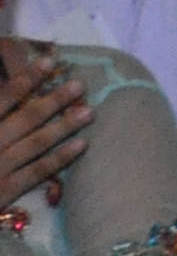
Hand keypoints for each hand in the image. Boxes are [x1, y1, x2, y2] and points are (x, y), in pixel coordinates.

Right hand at [0, 44, 90, 205]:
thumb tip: (3, 96)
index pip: (1, 100)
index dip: (26, 80)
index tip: (50, 63)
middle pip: (25, 119)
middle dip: (54, 100)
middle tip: (80, 84)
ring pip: (35, 143)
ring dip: (63, 126)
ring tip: (89, 112)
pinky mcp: (2, 193)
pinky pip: (34, 173)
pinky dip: (58, 158)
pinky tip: (81, 145)